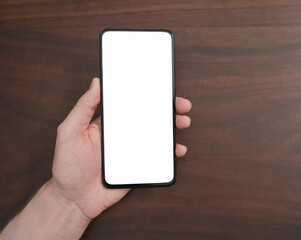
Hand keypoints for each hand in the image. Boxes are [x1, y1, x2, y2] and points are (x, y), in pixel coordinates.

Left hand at [51, 77, 191, 219]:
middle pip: (149, 117)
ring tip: (182, 122)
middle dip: (167, 108)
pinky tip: (178, 149)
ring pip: (157, 135)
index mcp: (108, 122)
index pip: (131, 103)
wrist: (74, 199)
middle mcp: (122, 134)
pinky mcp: (138, 165)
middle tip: (180, 105)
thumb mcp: (69, 131)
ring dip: (172, 127)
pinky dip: (170, 152)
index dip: (147, 94)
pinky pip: (157, 156)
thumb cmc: (67, 166)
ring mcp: (132, 149)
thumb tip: (95, 83)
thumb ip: (83, 107)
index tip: (160, 87)